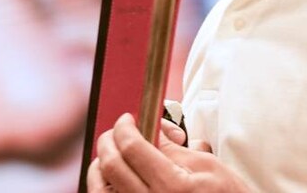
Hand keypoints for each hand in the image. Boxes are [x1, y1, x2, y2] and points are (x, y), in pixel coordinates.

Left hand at [86, 113, 249, 191]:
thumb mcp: (207, 167)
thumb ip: (173, 148)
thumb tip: (150, 129)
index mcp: (171, 187)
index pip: (131, 147)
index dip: (124, 127)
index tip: (127, 119)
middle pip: (111, 165)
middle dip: (109, 140)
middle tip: (118, 131)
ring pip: (100, 189)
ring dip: (101, 165)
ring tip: (112, 154)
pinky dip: (104, 187)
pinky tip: (114, 178)